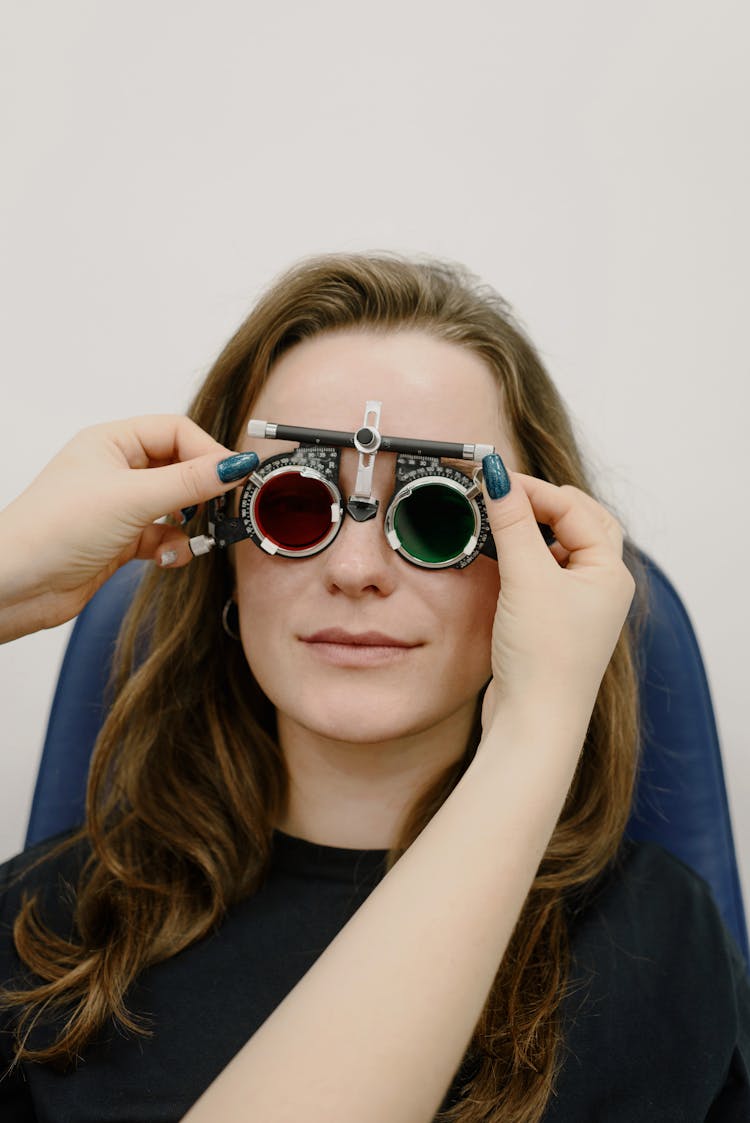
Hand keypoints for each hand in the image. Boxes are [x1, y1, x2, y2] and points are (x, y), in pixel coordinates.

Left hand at [0, 415, 254, 641]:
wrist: (17, 586)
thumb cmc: (53, 530)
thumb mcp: (133, 498)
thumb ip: (190, 482)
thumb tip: (236, 464)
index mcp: (111, 442)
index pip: (176, 431)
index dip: (207, 451)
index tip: (233, 477)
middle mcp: (116, 469)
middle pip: (180, 467)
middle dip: (203, 491)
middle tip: (223, 508)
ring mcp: (119, 506)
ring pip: (176, 506)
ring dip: (190, 524)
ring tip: (195, 538)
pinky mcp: (121, 540)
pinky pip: (164, 537)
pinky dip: (173, 548)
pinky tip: (168, 558)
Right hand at [479, 460, 635, 735]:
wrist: (534, 723)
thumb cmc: (545, 660)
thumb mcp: (527, 578)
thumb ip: (511, 523)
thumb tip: (498, 476)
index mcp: (609, 571)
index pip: (574, 508)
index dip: (533, 489)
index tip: (492, 479)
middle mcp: (601, 586)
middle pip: (580, 522)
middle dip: (544, 502)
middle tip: (505, 492)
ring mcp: (579, 606)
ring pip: (562, 548)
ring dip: (534, 529)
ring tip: (502, 519)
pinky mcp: (554, 623)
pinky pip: (545, 574)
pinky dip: (525, 557)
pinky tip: (502, 558)